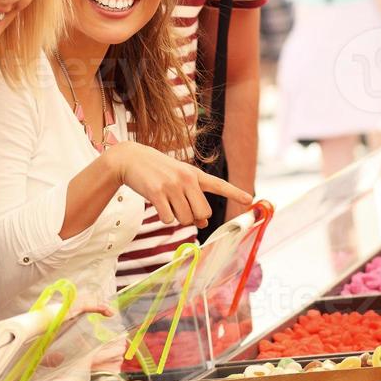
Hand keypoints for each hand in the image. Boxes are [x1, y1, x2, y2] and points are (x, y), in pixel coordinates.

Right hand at [106, 142, 252, 228]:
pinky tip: (157, 204)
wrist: (130, 159)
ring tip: (166, 202)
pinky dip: (164, 218)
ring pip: (185, 219)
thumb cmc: (157, 173)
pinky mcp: (156, 192)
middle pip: (202, 212)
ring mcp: (172, 185)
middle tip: (180, 207)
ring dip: (176, 218)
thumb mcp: (178, 182)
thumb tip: (203, 222)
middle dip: (193, 217)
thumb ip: (193, 200)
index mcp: (194, 174)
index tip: (250, 199)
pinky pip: (168, 219)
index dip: (235, 193)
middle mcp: (186, 178)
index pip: (219, 185)